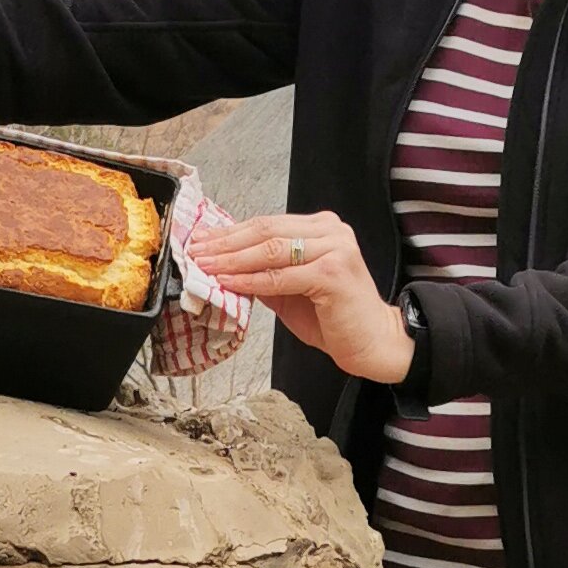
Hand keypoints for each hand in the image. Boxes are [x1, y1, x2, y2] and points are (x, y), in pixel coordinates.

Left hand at [186, 209, 414, 383]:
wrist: (372, 342)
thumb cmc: (334, 318)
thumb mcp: (290, 290)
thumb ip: (263, 274)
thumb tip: (223, 267)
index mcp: (321, 228)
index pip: (267, 224)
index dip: (230, 232)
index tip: (201, 241)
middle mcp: (331, 231)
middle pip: (266, 231)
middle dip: (225, 243)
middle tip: (195, 251)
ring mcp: (335, 249)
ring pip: (271, 250)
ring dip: (233, 259)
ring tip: (205, 266)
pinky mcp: (333, 273)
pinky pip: (281, 276)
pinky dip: (251, 280)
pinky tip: (228, 282)